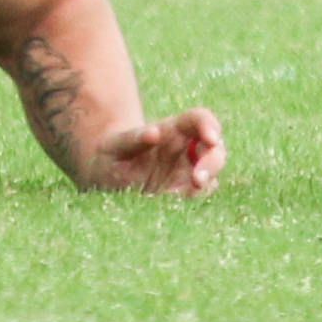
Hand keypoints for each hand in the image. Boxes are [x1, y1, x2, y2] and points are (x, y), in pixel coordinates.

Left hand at [83, 108, 224, 197]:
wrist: (107, 175)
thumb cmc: (112, 152)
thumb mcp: (117, 143)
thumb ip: (133, 138)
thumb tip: (154, 132)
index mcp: (172, 129)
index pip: (200, 119)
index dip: (210, 125)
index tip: (211, 139)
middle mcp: (185, 149)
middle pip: (215, 149)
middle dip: (213, 162)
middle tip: (198, 179)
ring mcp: (187, 172)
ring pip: (212, 175)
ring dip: (206, 185)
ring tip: (180, 194)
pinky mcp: (183, 192)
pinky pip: (198, 196)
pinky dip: (191, 200)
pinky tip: (171, 202)